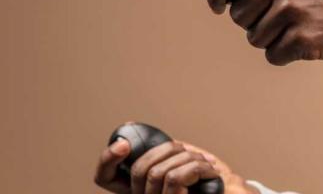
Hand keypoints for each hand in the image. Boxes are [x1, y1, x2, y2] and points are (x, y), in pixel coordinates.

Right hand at [94, 138, 259, 193]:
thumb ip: (170, 157)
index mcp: (145, 191)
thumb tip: (148, 133)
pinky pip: (176, 179)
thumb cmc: (217, 187)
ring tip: (207, 166)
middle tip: (191, 153)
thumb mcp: (190, 167)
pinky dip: (198, 169)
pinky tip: (212, 174)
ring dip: (190, 160)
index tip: (123, 142)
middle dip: (168, 151)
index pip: (104, 178)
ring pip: (160, 172)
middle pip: (139, 168)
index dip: (107, 159)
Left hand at [205, 0, 322, 65]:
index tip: (217, 5)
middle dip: (254, 20)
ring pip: (254, 38)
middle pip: (239, 15)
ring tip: (298, 25)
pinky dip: (285, 53)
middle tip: (281, 15)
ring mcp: (294, 9)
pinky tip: (305, 39)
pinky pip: (273, 55)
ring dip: (271, 38)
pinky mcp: (304, 38)